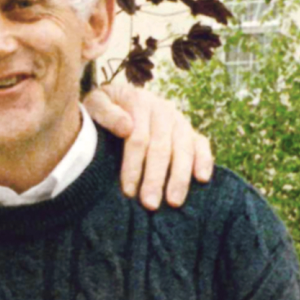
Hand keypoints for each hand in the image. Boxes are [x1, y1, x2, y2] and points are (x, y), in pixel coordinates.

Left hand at [83, 83, 212, 209]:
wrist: (118, 95)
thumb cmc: (103, 106)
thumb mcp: (95, 103)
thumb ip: (106, 112)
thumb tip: (127, 127)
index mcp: (139, 102)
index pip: (138, 138)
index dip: (134, 166)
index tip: (129, 191)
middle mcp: (162, 110)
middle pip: (162, 148)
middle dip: (156, 178)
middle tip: (150, 204)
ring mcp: (178, 120)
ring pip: (184, 149)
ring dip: (180, 177)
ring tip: (174, 202)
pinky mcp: (189, 130)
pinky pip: (201, 144)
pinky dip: (204, 160)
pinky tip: (202, 179)